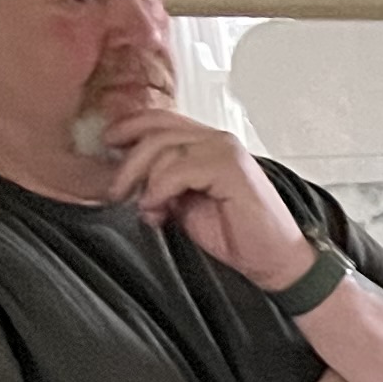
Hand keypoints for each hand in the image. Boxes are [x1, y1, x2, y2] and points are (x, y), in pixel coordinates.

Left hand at [97, 104, 318, 291]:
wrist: (274, 262)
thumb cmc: (239, 237)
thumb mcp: (187, 206)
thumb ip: (164, 185)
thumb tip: (132, 182)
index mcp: (208, 144)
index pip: (161, 120)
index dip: (130, 127)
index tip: (108, 145)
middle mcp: (218, 140)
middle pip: (156, 130)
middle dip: (128, 162)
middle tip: (115, 191)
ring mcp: (226, 151)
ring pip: (163, 147)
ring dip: (144, 180)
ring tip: (147, 209)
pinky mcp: (231, 168)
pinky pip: (178, 168)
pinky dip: (161, 189)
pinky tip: (160, 208)